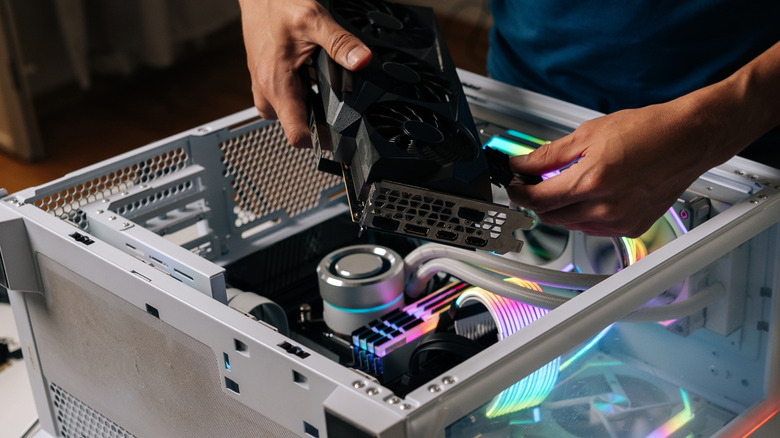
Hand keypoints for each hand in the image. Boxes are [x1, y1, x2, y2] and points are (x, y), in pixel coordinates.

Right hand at [238, 0, 371, 146]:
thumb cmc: (277, 3)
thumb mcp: (314, 20)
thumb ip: (340, 43)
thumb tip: (362, 60)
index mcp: (275, 84)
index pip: (296, 135)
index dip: (320, 140)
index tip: (339, 138)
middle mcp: (266, 90)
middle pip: (296, 126)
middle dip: (318, 119)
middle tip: (335, 100)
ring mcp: (263, 87)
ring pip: (290, 113)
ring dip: (309, 105)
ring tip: (320, 83)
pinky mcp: (265, 81)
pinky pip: (285, 100)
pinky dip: (300, 94)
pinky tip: (309, 75)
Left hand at [507, 101, 721, 236]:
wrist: (688, 138)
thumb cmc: (647, 130)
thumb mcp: (589, 133)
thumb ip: (549, 154)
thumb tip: (522, 163)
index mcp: (592, 182)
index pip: (538, 199)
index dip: (518, 192)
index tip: (513, 184)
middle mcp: (606, 208)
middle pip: (551, 216)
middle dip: (538, 199)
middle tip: (534, 181)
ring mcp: (620, 221)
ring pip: (571, 224)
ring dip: (560, 208)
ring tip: (567, 183)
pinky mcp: (632, 228)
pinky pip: (593, 228)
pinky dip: (583, 214)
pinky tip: (590, 194)